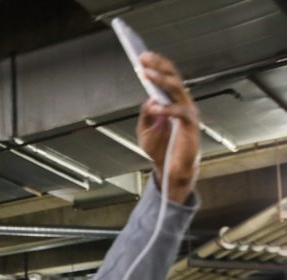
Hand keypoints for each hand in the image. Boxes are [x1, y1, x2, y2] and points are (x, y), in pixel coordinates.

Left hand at [135, 52, 200, 203]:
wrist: (171, 170)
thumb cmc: (160, 148)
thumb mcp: (146, 129)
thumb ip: (146, 113)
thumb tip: (149, 98)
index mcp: (172, 102)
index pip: (166, 78)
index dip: (156, 66)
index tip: (142, 56)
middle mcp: (182, 103)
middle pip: (173, 78)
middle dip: (158, 66)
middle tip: (144, 58)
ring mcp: (188, 113)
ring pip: (177, 90)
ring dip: (161, 80)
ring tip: (146, 73)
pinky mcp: (191, 126)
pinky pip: (180, 112)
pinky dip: (167, 108)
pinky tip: (155, 106)